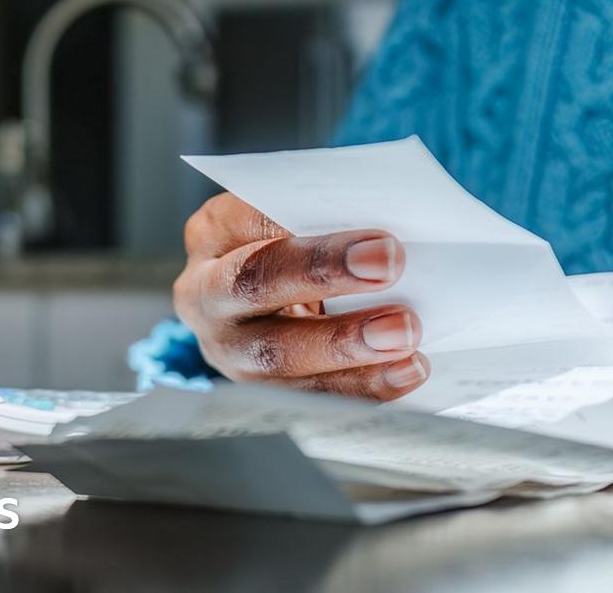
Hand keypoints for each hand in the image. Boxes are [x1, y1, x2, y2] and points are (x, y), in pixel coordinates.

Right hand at [173, 192, 428, 398]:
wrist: (280, 294)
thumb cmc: (298, 244)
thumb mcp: (298, 217)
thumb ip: (328, 214)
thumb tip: (389, 224)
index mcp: (213, 232)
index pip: (254, 222)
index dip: (313, 232)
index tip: (381, 241)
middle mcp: (206, 293)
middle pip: (254, 285)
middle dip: (323, 277)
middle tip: (389, 269)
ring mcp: (226, 349)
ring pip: (276, 356)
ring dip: (347, 347)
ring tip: (405, 335)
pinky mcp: (258, 390)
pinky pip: (308, 397)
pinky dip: (362, 386)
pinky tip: (407, 371)